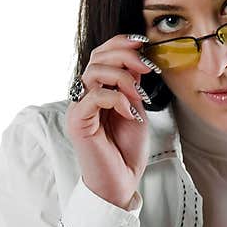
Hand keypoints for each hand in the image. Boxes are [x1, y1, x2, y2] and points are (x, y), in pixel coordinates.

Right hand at [65, 34, 158, 209]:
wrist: (121, 183)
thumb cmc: (126, 152)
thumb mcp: (136, 110)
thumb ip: (133, 86)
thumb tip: (138, 59)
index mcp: (96, 91)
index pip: (101, 55)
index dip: (120, 43)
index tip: (143, 42)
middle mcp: (84, 97)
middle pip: (97, 58)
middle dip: (125, 55)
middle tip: (148, 67)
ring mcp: (79, 109)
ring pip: (93, 72)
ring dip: (123, 77)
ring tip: (139, 96)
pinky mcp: (78, 123)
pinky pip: (94, 96)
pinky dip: (117, 99)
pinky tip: (131, 113)